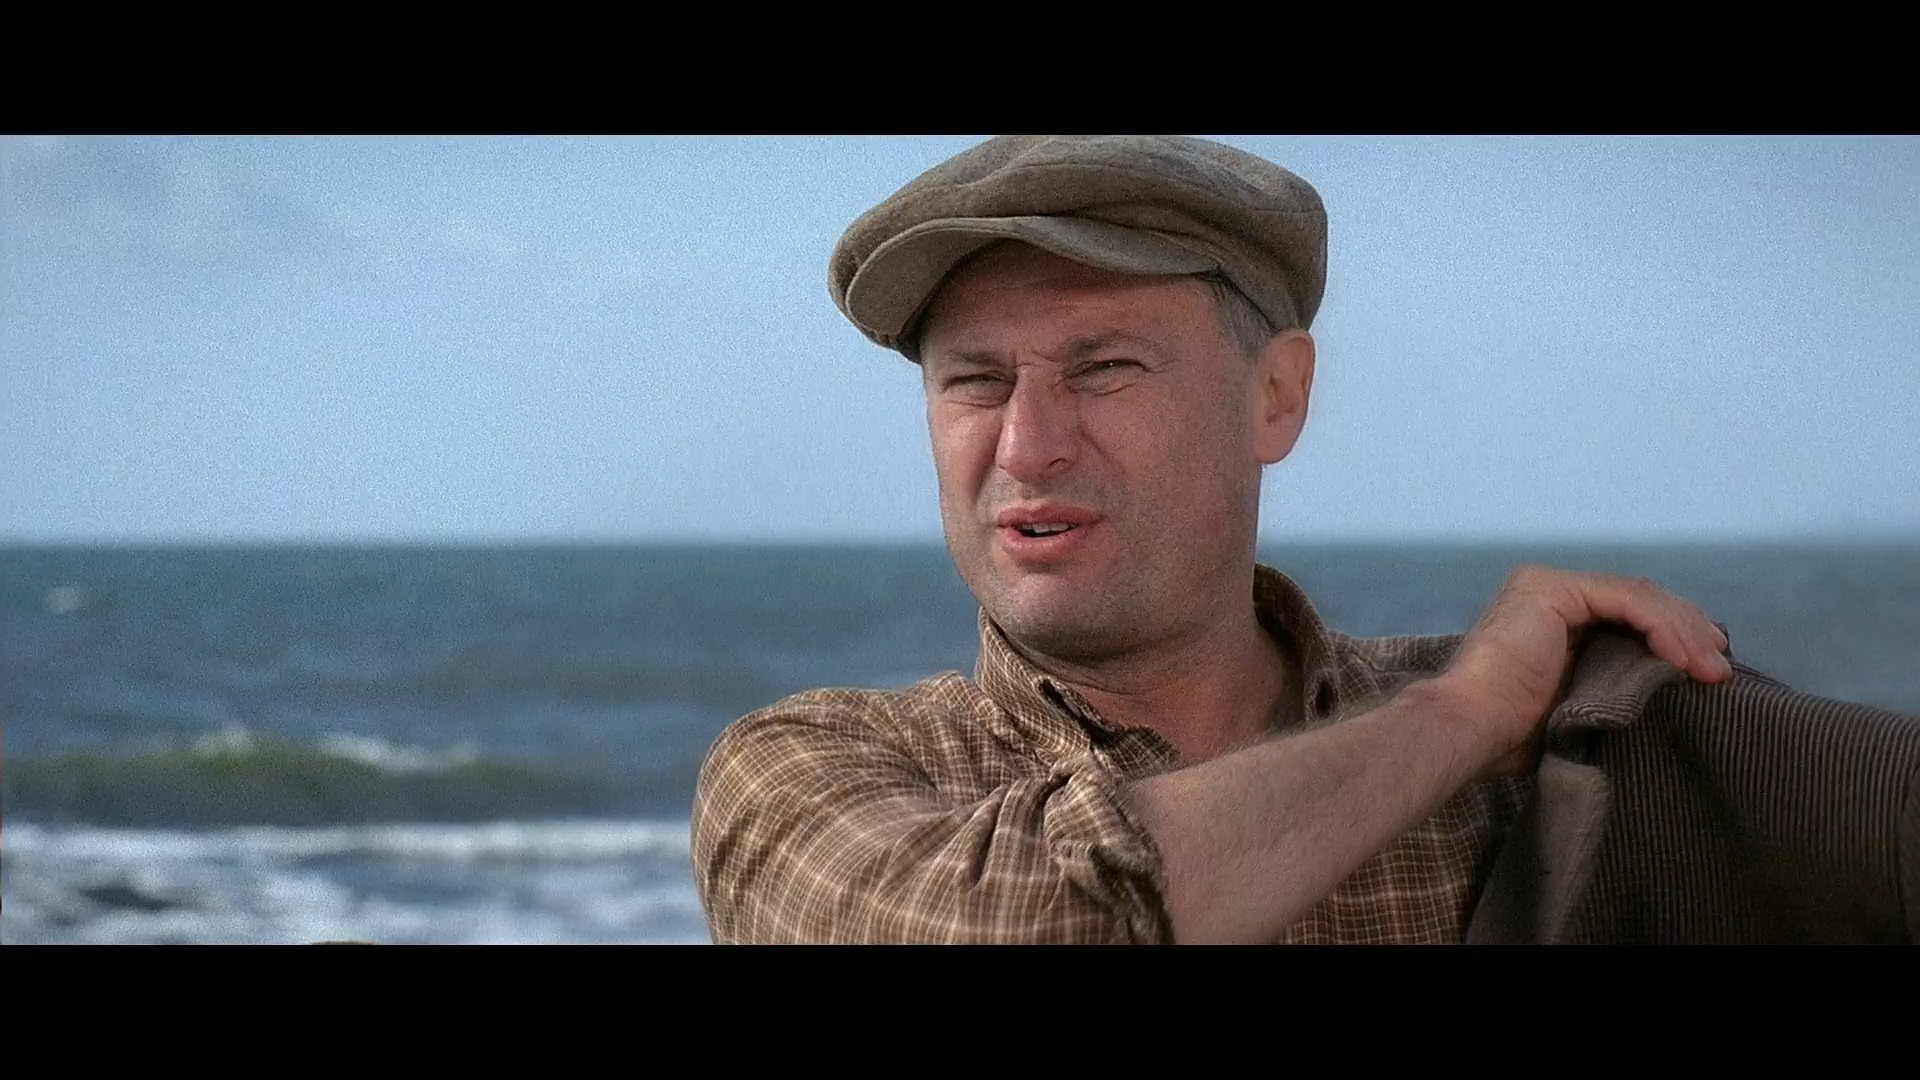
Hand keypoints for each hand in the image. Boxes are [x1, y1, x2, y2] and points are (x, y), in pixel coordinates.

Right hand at [1438, 565, 1732, 776]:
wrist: (1469, 729)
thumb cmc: (1513, 735)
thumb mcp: (1580, 702)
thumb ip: (1614, 680)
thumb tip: (1671, 683)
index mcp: (1551, 615)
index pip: (1629, 612)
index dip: (1676, 634)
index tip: (1710, 667)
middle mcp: (1549, 591)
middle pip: (1639, 598)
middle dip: (1688, 629)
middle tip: (1721, 666)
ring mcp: (1547, 585)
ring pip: (1638, 596)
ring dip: (1683, 632)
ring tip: (1712, 670)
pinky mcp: (1549, 588)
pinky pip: (1623, 600)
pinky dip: (1659, 627)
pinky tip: (1680, 659)